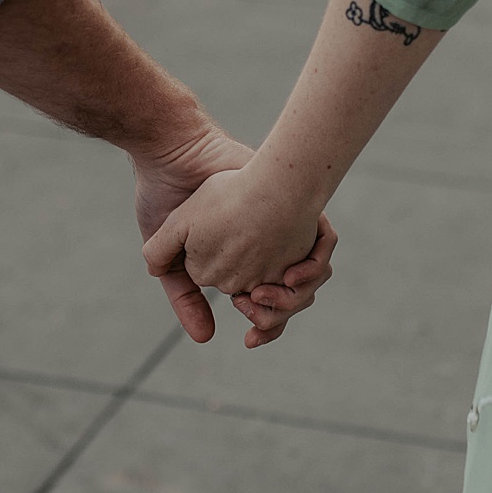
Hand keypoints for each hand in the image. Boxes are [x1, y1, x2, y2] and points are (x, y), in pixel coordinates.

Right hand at [131, 126, 332, 345]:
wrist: (177, 153)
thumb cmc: (166, 197)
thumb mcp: (170, 256)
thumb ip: (183, 296)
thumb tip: (205, 339)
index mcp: (240, 260)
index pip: (267, 304)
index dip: (266, 324)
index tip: (252, 338)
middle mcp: (266, 246)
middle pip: (295, 294)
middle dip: (284, 309)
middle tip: (260, 306)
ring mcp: (283, 226)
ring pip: (312, 274)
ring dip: (300, 290)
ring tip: (273, 291)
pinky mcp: (297, 204)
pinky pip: (325, 242)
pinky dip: (317, 259)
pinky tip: (295, 272)